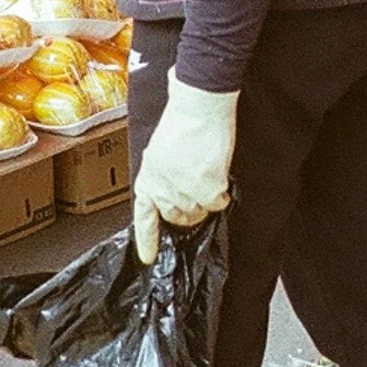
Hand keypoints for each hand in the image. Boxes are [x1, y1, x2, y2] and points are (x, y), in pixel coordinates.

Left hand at [133, 70, 237, 265]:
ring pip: (199, 212)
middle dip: (190, 208)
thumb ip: (165, 174)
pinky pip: (218, 203)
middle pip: (178, 217)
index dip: (147, 241)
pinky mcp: (206, 189)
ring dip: (207, 198)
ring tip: (208, 173)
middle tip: (199, 188)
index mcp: (148, 178)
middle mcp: (162, 188)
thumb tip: (176, 188)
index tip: (149, 259)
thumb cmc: (183, 121)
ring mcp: (183, 191)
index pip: (145, 217)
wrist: (199, 107)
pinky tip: (218, 172)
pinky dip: (222, 192)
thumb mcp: (162, 151)